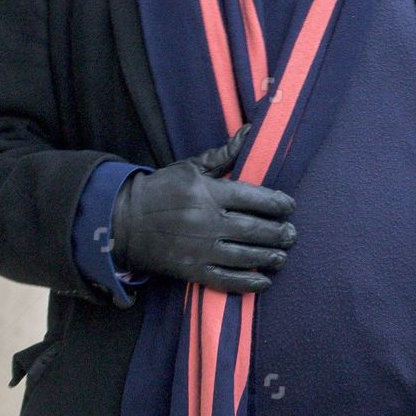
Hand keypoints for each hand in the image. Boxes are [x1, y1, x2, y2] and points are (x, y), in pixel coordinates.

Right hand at [111, 125, 295, 292]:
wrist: (123, 222)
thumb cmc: (161, 190)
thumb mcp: (190, 167)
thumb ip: (223, 155)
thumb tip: (250, 132)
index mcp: (208, 192)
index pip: (254, 198)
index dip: (278, 203)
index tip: (289, 206)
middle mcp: (208, 221)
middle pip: (255, 229)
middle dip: (279, 233)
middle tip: (291, 235)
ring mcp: (200, 248)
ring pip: (246, 256)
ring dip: (270, 257)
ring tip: (282, 257)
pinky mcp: (192, 270)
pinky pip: (226, 279)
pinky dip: (248, 282)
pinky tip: (263, 281)